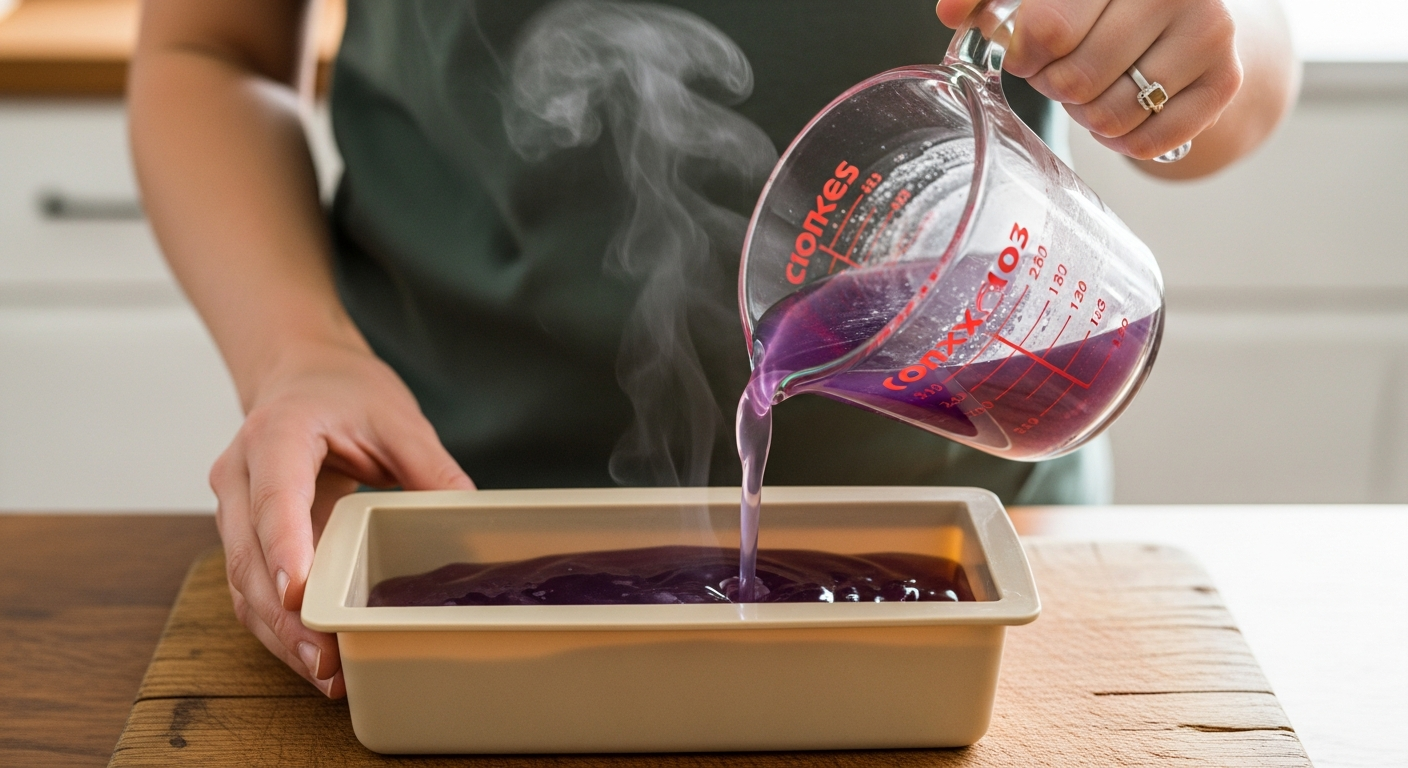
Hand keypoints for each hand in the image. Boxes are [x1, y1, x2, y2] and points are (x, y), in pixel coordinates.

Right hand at [211, 341, 473, 696]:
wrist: (299, 372)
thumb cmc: (343, 390)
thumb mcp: (396, 416)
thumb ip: (429, 465)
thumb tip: (468, 516)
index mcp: (276, 435)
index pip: (274, 496)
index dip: (285, 546)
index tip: (299, 592)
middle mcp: (240, 474)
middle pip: (250, 554)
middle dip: (284, 615)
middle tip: (326, 660)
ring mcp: (234, 508)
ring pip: (244, 582)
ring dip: (279, 632)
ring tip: (325, 673)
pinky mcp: (245, 535)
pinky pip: (253, 586)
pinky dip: (278, 625)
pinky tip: (313, 656)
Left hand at [937, 0, 1243, 161]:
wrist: (1186, 17)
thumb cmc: (1100, 5)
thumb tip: (950, 13)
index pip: (1047, 28)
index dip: (1024, 53)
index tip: (1028, 50)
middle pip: (1075, 77)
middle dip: (1055, 85)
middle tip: (1064, 71)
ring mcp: (1209, 30)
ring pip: (1108, 114)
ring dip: (1087, 115)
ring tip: (1098, 86)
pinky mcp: (1225, 78)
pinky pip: (1148, 141)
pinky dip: (1123, 140)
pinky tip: (1126, 110)